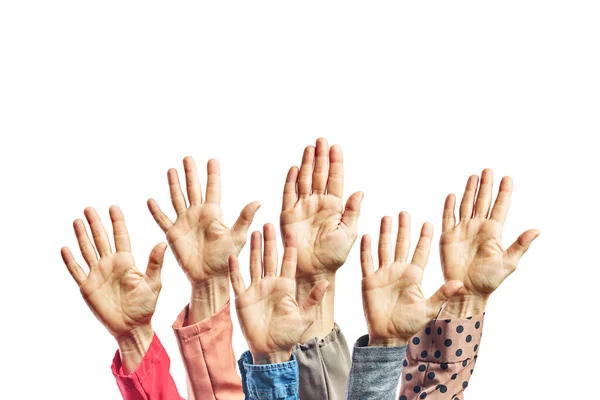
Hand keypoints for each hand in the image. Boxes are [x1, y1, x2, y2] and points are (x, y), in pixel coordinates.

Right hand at [61, 206, 166, 371]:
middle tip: (89, 208)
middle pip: (101, 239)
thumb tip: (162, 243)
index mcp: (127, 261)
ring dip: (82, 236)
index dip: (117, 222)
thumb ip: (155, 263)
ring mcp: (98, 274)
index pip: (121, 237)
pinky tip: (65, 248)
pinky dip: (71, 260)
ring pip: (88, 250)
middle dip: (95, 224)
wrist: (132, 327)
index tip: (114, 207)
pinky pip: (77, 271)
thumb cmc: (146, 306)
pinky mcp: (87, 287)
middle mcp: (111, 264)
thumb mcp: (153, 283)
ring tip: (77, 220)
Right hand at [148, 157, 259, 321]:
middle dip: (190, 174)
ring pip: (178, 199)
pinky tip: (150, 200)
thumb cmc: (226, 259)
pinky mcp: (173, 235)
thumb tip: (257, 202)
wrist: (210, 277)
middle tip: (188, 157)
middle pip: (193, 189)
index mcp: (214, 214)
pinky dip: (156, 211)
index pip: (213, 189)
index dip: (212, 175)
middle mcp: (198, 215)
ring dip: (174, 185)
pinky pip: (163, 220)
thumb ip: (244, 219)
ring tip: (171, 170)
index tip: (212, 160)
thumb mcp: (237, 237)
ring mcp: (185, 223)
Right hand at [229, 224, 329, 363]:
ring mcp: (256, 290)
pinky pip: (238, 281)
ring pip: (254, 264)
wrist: (271, 350)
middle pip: (270, 258)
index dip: (289, 248)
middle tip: (268, 224)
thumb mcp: (305, 316)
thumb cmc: (290, 335)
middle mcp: (271, 284)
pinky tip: (233, 257)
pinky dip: (235, 270)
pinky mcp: (243, 299)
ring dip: (253, 249)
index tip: (291, 231)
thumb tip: (325, 282)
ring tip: (253, 232)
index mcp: (286, 286)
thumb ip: (313, 299)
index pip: (288, 262)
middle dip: (270, 241)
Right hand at [280, 138, 363, 277]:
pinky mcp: (288, 215)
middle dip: (321, 157)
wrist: (314, 271)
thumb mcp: (348, 232)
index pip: (335, 179)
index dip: (335, 163)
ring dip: (307, 164)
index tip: (336, 147)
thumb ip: (352, 211)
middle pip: (319, 175)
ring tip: (310, 147)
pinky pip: (289, 194)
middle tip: (322, 140)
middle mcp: (318, 203)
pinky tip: (295, 168)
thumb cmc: (334, 256)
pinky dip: (291, 181)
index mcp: (335, 207)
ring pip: (305, 180)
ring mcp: (303, 208)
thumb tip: (360, 191)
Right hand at [361, 212, 462, 345]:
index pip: (420, 252)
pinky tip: (366, 235)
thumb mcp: (429, 309)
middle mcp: (399, 271)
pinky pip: (367, 261)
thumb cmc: (410, 324)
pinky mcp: (369, 280)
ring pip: (384, 248)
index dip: (424, 238)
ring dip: (385, 233)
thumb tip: (459, 283)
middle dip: (403, 229)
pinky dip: (366, 249)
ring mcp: (383, 274)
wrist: (388, 336)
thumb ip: (442, 295)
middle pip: (401, 245)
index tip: (428, 223)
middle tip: (405, 212)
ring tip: (387, 217)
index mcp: (414, 276)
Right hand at [440, 169, 538, 315]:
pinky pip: (448, 217)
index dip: (504, 193)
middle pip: (483, 201)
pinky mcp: (448, 237)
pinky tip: (452, 195)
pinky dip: (449, 206)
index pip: (500, 207)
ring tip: (473, 177)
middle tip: (489, 170)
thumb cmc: (489, 280)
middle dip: (486, 186)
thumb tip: (537, 230)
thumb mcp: (508, 262)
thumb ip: (520, 245)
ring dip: (469, 191)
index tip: (507, 178)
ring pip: (466, 205)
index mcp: (493, 232)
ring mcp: (463, 231)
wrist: (466, 291)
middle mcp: (478, 228)